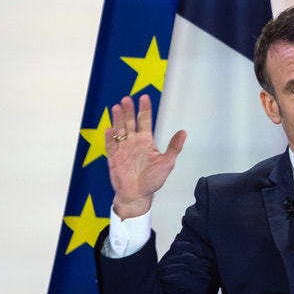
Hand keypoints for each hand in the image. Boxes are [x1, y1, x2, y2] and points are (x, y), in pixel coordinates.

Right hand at [105, 94, 186, 218]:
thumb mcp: (167, 163)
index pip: (145, 121)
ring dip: (118, 119)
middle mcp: (133, 142)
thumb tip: (184, 132)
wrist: (138, 196)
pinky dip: (109, 138)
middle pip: (130, 122)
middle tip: (127, 99)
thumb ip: (174, 147)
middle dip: (128, 111)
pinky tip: (110, 130)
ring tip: (117, 108)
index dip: (144, 109)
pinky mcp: (113, 158)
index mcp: (146, 141)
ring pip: (119, 130)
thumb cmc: (152, 180)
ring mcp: (122, 149)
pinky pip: (110, 146)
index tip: (144, 98)